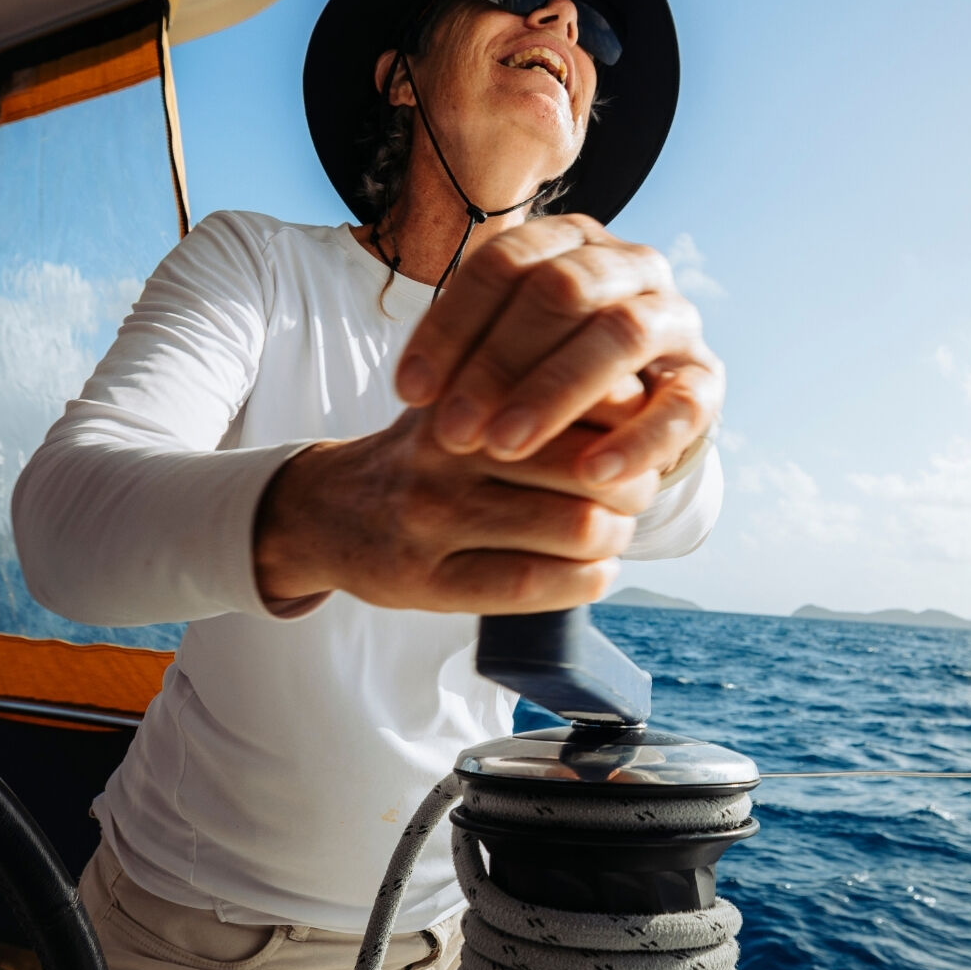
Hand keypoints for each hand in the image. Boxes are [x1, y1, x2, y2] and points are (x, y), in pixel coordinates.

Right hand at [251, 406, 660, 613]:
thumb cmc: (428, 452)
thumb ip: (538, 382)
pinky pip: (530, 587)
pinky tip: (593, 572)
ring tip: (611, 532)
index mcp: (464, 393)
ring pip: (574, 528)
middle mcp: (448, 453)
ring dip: (616, 538)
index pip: (580, 396)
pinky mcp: (426, 583)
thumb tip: (645, 392)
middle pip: (590, 466)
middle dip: (634, 485)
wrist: (325, 508)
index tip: (637, 431)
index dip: (629, 419)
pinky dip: (584, 582)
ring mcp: (434, 520)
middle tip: (634, 492)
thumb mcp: (466, 393)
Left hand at [393, 215, 722, 484]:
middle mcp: (629, 265)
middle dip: (499, 362)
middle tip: (452, 430)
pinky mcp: (706, 378)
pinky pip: (682, 404)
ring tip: (504, 446)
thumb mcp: (501, 352)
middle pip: (562, 289)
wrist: (630, 411)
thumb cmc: (543, 373)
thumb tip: (416, 392)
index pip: (506, 262)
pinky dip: (637, 440)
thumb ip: (466, 356)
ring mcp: (675, 317)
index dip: (451, 325)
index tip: (409, 393)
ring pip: (623, 333)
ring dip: (556, 391)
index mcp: (571, 242)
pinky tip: (590, 475)